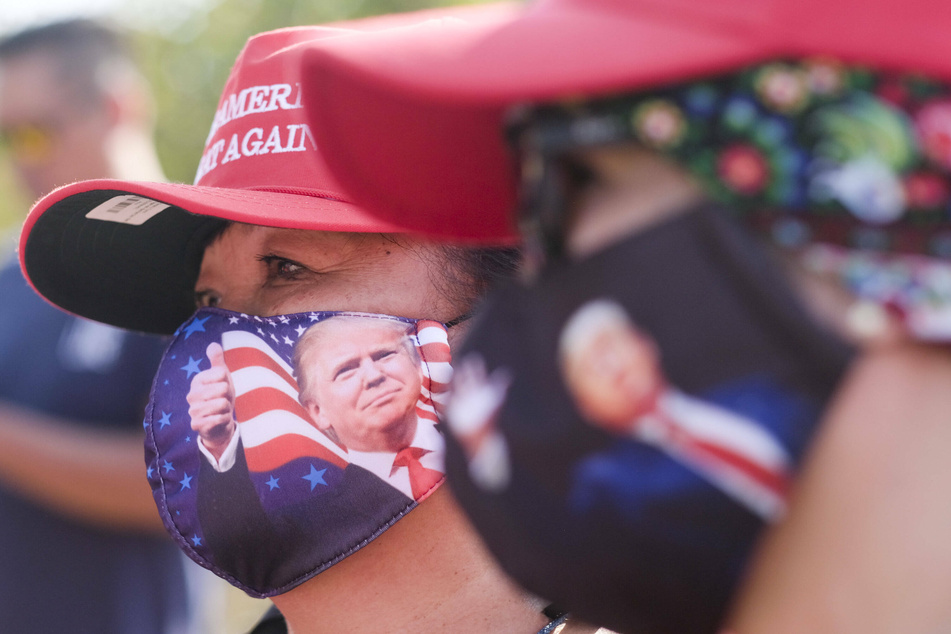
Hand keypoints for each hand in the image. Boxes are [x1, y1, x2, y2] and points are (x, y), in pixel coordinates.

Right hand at [187, 342, 235, 459]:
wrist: (219, 422)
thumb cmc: (221, 396)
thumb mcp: (222, 377)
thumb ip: (217, 360)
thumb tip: (213, 344)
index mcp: (197, 380)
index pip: (222, 373)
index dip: (227, 381)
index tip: (223, 387)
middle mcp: (191, 394)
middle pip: (223, 388)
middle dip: (228, 396)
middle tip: (223, 400)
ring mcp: (192, 410)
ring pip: (223, 404)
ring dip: (227, 409)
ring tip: (221, 410)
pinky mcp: (196, 425)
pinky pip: (220, 418)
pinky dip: (225, 419)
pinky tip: (219, 420)